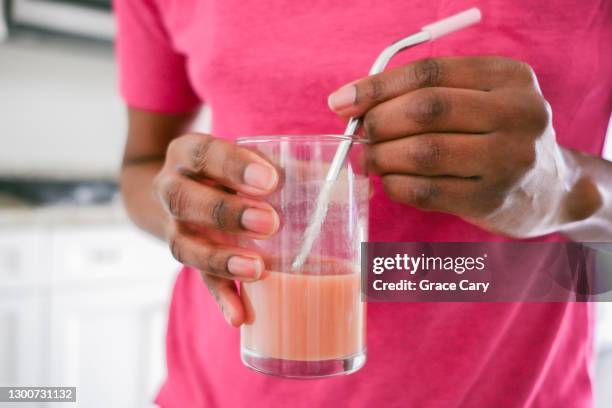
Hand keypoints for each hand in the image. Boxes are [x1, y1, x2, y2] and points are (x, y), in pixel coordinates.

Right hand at [154, 133, 279, 325]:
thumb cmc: (232, 171)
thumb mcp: (250, 160)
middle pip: (183, 200)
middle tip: (270, 223)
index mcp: (189, 154)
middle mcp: (172, 189)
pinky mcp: (189, 259)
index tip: (270, 180)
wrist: (189, 188)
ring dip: (221, 260)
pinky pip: (201, 281)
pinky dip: (222, 297)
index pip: (204, 154)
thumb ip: (290, 168)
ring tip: (258, 269)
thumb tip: (349, 189)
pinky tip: (240, 314)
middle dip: (226, 213)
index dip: (233, 167)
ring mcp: (175, 228)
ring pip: (184, 246)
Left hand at [328, 56, 595, 237]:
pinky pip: (426, 192)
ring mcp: (508, 161)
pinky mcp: (492, 201)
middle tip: (357, 134)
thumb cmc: (496, 136)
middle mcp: (517, 114)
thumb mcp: (479, 99)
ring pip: (423, 153)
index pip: (429, 72)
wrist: (550, 190)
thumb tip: (349, 103)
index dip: (377, 87)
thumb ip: (424, 93)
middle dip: (378, 122)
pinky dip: (395, 186)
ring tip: (369, 159)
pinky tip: (389, 181)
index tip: (342, 102)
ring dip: (382, 156)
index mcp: (509, 77)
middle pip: (426, 110)